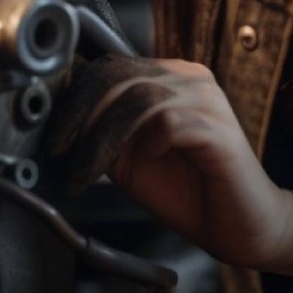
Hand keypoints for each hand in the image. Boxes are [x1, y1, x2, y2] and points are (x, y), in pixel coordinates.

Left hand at [46, 55, 292, 269]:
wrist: (240, 227)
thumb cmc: (186, 191)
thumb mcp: (127, 157)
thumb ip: (100, 131)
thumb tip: (57, 119)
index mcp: (166, 77)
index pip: (109, 65)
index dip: (73, 95)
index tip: (52, 131)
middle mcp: (188, 78)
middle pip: (117, 75)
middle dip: (79, 114)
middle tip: (60, 150)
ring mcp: (206, 100)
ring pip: (137, 97)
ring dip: (102, 137)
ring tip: (87, 170)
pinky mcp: (218, 129)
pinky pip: (168, 121)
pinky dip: (146, 142)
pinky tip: (146, 161)